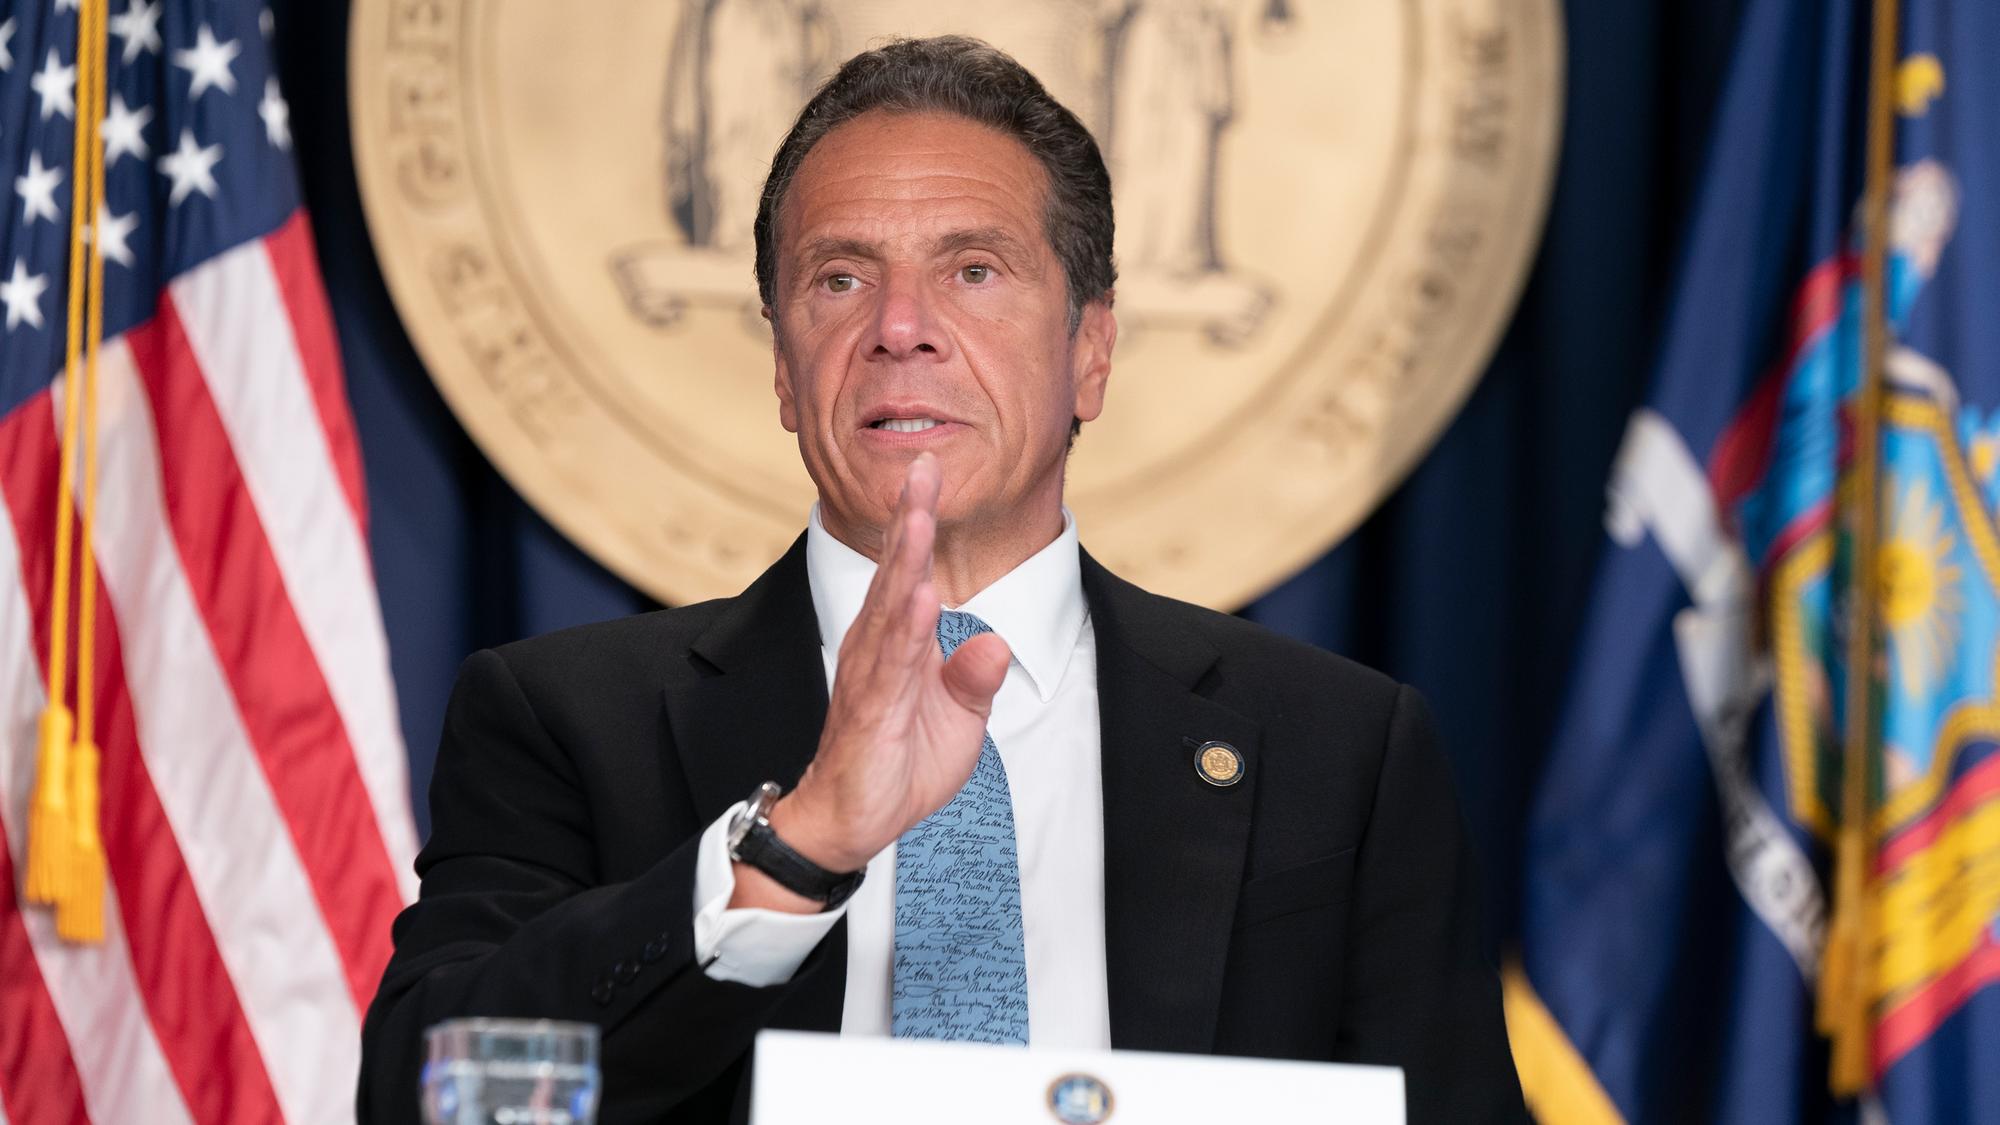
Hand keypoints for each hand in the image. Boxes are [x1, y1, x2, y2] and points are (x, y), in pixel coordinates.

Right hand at [730, 454, 1009, 911]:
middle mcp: (877, 648)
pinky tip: (921, 598)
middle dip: (910, 518)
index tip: (930, 470)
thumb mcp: (958, 720)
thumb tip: (996, 642)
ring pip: (891, 609)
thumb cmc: (900, 762)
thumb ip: (974, 678)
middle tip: (922, 465)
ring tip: (920, 515)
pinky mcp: (870, 714)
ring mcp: (871, 678)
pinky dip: (907, 631)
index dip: (920, 522)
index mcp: (898, 642)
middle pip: (897, 574)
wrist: (853, 821)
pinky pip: (890, 667)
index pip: (911, 573)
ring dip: (906, 561)